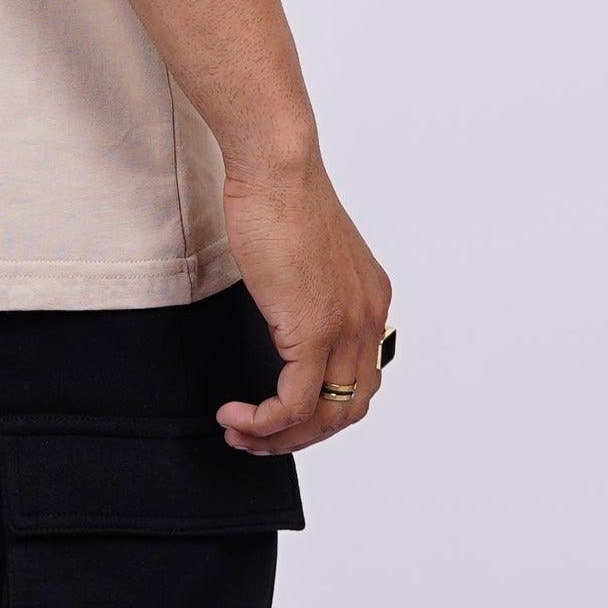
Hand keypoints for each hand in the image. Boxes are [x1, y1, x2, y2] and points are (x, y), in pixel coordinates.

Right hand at [213, 147, 392, 457]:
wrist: (277, 170)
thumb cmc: (279, 199)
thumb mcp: (304, 258)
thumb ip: (305, 295)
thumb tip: (283, 318)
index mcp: (372, 301)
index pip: (361, 381)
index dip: (321, 410)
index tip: (280, 414)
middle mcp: (370, 318)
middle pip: (350, 409)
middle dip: (302, 435)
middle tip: (258, 437)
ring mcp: (346, 327)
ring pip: (325, 415)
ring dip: (281, 437)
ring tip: (241, 433)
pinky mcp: (314, 331)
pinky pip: (294, 403)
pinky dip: (264, 421)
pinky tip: (235, 415)